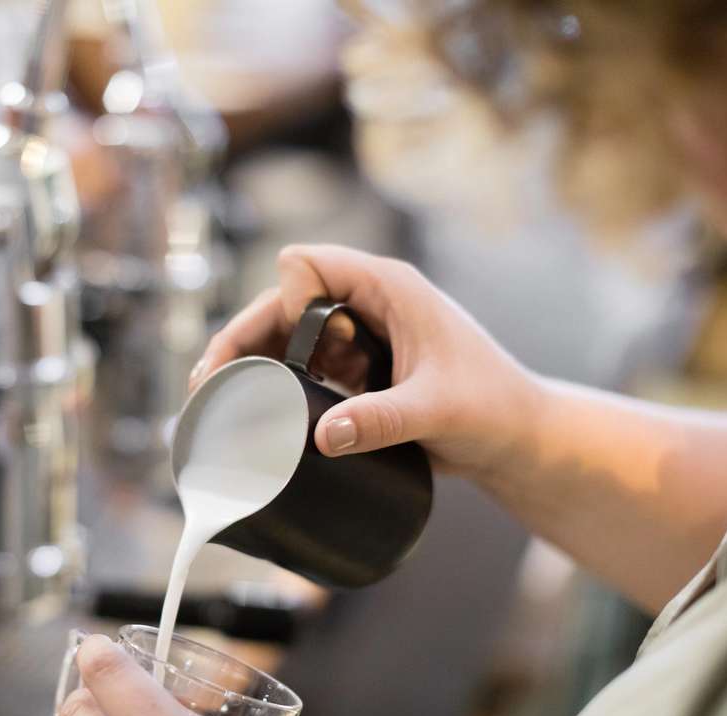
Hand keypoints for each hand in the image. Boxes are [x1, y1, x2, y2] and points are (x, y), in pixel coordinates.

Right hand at [189, 244, 541, 478]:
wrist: (519, 439)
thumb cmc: (493, 409)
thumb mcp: (439, 411)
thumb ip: (383, 420)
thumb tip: (323, 437)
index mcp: (386, 287)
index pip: (306, 265)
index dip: (282, 303)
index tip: (284, 357)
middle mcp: (366, 302)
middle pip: (282, 302)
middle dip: (243, 339)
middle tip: (207, 386)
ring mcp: (359, 335)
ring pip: (285, 335)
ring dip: (252, 364)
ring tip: (212, 404)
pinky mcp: (357, 367)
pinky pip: (302, 365)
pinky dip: (273, 385)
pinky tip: (249, 415)